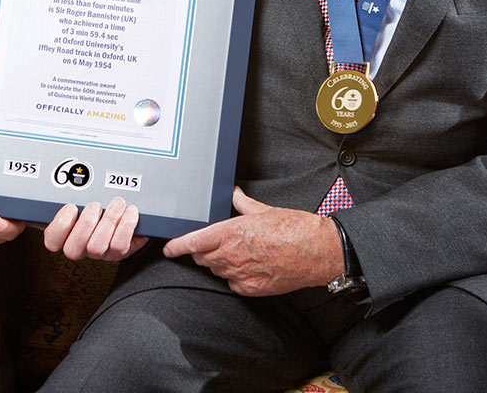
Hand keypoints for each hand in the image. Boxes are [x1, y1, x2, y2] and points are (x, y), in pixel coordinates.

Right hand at [43, 197, 148, 260]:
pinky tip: (130, 212)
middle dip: (85, 224)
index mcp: (65, 233)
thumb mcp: (80, 193)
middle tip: (95, 205)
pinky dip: (126, 227)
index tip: (71, 207)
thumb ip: (66, 190)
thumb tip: (54, 180)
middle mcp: (81, 246)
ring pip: (97, 248)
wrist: (129, 208)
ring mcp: (100, 252)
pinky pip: (120, 247)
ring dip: (108, 221)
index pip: (52, 241)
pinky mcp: (119, 252)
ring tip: (117, 203)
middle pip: (72, 250)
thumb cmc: (99, 198)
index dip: (59, 227)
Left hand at [162, 187, 343, 295]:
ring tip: (236, 253)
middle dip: (202, 252)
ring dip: (219, 263)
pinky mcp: (252, 289)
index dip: (177, 246)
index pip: (193, 242)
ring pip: (217, 271)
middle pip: (202, 258)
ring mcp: (241, 274)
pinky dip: (234, 277)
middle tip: (211, 245)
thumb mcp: (264, 210)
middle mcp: (232, 255)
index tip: (169, 248)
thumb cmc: (294, 229)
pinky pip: (232, 284)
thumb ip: (243, 205)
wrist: (317, 251)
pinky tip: (246, 268)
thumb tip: (234, 197)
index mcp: (231, 233)